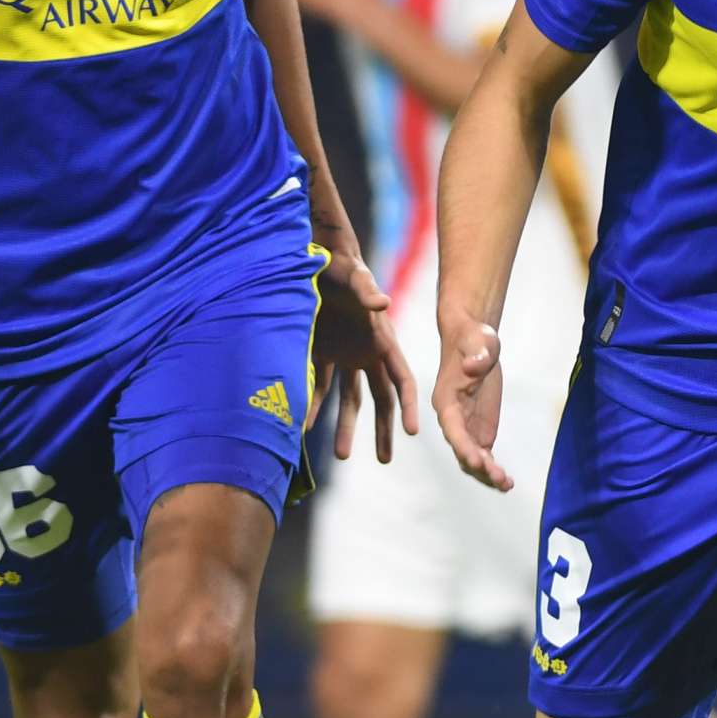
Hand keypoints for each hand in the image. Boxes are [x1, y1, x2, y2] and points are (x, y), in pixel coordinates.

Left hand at [312, 244, 417, 461]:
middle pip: (380, 398)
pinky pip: (318, 387)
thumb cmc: (340, 265)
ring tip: (342, 456)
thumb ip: (367, 290)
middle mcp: (367, 352)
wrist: (313, 258)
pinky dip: (313, 407)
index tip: (413, 432)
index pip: (402, 378)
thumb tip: (383, 302)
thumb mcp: (354, 277)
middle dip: (384, 429)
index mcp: (383, 339)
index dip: (409, 405)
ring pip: (349, 399)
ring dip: (347, 427)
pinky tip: (304, 428)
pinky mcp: (321, 353)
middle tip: (385, 459)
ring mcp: (344, 355)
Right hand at [432, 309, 510, 489]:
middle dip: (478, 466)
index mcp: (445, 399)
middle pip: (460, 449)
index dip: (462, 446)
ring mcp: (465, 426)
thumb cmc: (474, 338)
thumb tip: (474, 367)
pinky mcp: (478, 430)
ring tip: (506, 485)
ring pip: (470, 458)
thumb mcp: (480, 341)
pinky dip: (492, 470)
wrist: (473, 340)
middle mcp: (451, 418)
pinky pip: (482, 456)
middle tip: (500, 478)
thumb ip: (478, 355)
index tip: (477, 461)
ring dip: (485, 474)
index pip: (451, 428)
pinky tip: (507, 483)